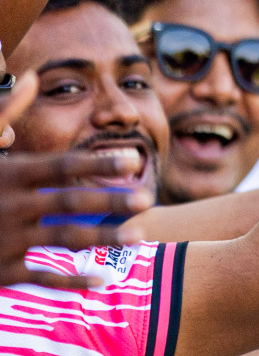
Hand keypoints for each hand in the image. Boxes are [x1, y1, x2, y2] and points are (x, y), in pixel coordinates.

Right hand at [0, 74, 152, 288]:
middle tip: (147, 199)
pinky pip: (41, 275)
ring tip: (139, 236)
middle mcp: (11, 206)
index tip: (133, 160)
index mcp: (9, 175)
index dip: (98, 163)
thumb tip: (33, 76)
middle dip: (109, 202)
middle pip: (69, 204)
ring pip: (62, 240)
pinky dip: (71, 279)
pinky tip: (102, 279)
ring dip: (103, 239)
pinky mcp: (0, 268)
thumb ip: (6, 111)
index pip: (62, 167)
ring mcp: (6, 239)